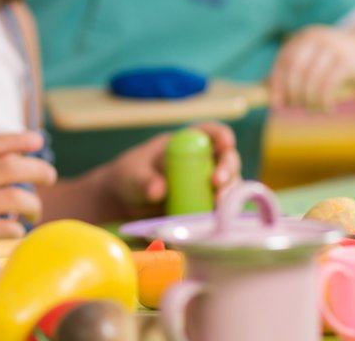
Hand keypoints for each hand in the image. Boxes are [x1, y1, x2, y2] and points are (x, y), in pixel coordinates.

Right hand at [0, 132, 57, 237]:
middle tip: (49, 177)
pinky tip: (17, 228)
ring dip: (34, 204)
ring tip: (34, 210)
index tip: (38, 141)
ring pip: (16, 198)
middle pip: (11, 168)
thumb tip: (26, 154)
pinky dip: (18, 228)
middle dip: (38, 170)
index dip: (18, 140)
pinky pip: (8, 227)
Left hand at [101, 122, 239, 220]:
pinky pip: (221, 209)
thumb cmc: (129, 178)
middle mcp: (203, 162)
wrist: (125, 205)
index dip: (221, 135)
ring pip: (230, 185)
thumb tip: (159, 190)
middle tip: (217, 183)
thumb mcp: (131, 175)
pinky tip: (215, 221)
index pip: (210, 132)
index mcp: (186, 143)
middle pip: (227, 160)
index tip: (225, 143)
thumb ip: (143, 180)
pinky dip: (222, 214)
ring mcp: (207, 185)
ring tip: (218, 205)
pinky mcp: (206, 207)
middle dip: (228, 169)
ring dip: (229, 194)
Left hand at [269, 25, 354, 112]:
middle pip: (294, 70)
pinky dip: (323, 100)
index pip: (283, 61)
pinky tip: (327, 107)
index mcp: (304, 37)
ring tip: (313, 109)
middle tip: (295, 108)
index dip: (276, 84)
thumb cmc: (344, 62)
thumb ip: (296, 73)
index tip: (276, 104)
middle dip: (292, 93)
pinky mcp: (346, 60)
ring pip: (310, 80)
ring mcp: (331, 47)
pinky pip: (326, 85)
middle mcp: (316, 37)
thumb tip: (266, 92)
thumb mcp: (318, 63)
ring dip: (308, 100)